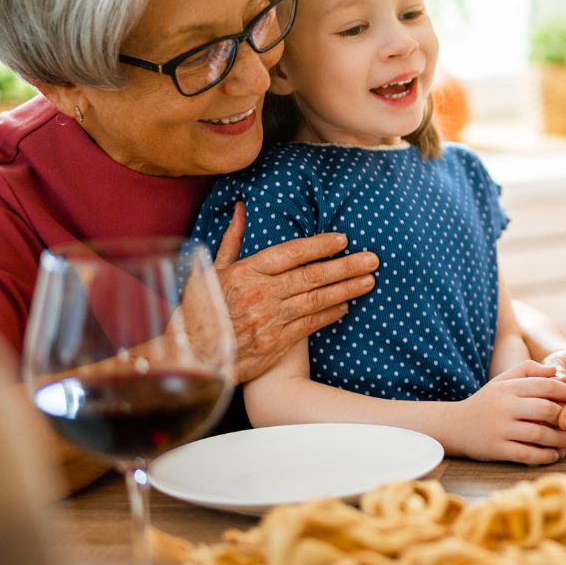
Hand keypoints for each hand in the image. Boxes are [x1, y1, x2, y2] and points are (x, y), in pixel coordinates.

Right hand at [215, 202, 378, 381]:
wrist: (193, 355)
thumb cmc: (201, 309)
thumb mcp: (211, 270)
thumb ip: (232, 240)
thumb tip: (242, 208)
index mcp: (245, 272)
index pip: (291, 252)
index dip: (320, 245)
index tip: (343, 240)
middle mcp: (261, 294)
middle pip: (312, 276)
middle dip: (346, 266)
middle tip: (372, 259)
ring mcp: (270, 319)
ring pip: (317, 300)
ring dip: (346, 289)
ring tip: (369, 281)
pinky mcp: (276, 343)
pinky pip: (310, 325)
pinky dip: (330, 314)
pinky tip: (346, 306)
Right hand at [446, 361, 565, 464]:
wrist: (453, 426)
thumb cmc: (486, 402)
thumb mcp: (502, 380)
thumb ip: (528, 370)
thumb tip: (555, 371)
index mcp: (509, 388)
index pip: (545, 385)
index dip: (565, 393)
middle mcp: (505, 406)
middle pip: (545, 409)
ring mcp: (500, 429)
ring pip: (538, 434)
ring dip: (559, 439)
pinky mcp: (497, 449)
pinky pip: (526, 454)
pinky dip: (544, 456)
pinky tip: (554, 455)